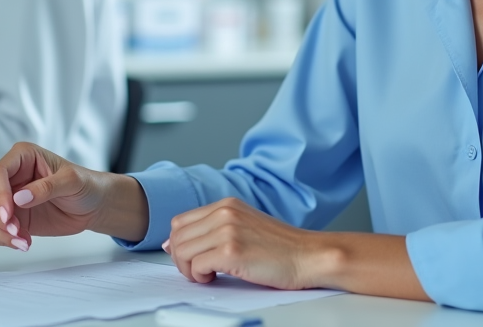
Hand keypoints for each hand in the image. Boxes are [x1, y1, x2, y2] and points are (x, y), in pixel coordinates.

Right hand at [0, 142, 147, 251]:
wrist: (94, 206)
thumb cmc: (85, 185)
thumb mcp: (72, 181)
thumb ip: (47, 187)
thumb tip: (19, 198)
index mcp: (23, 157)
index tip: (9, 214)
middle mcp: (11, 176)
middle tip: (15, 230)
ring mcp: (8, 198)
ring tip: (23, 240)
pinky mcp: (10, 218)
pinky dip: (2, 240)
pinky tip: (24, 242)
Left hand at [165, 197, 329, 289]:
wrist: (309, 256)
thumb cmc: (282, 248)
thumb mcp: (245, 226)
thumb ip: (214, 229)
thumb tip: (173, 242)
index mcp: (227, 204)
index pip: (181, 221)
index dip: (178, 243)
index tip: (188, 258)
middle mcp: (225, 212)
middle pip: (177, 235)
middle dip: (181, 258)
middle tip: (198, 270)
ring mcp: (227, 230)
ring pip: (182, 251)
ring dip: (189, 269)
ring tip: (208, 274)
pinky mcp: (231, 251)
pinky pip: (196, 266)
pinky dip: (200, 277)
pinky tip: (216, 277)